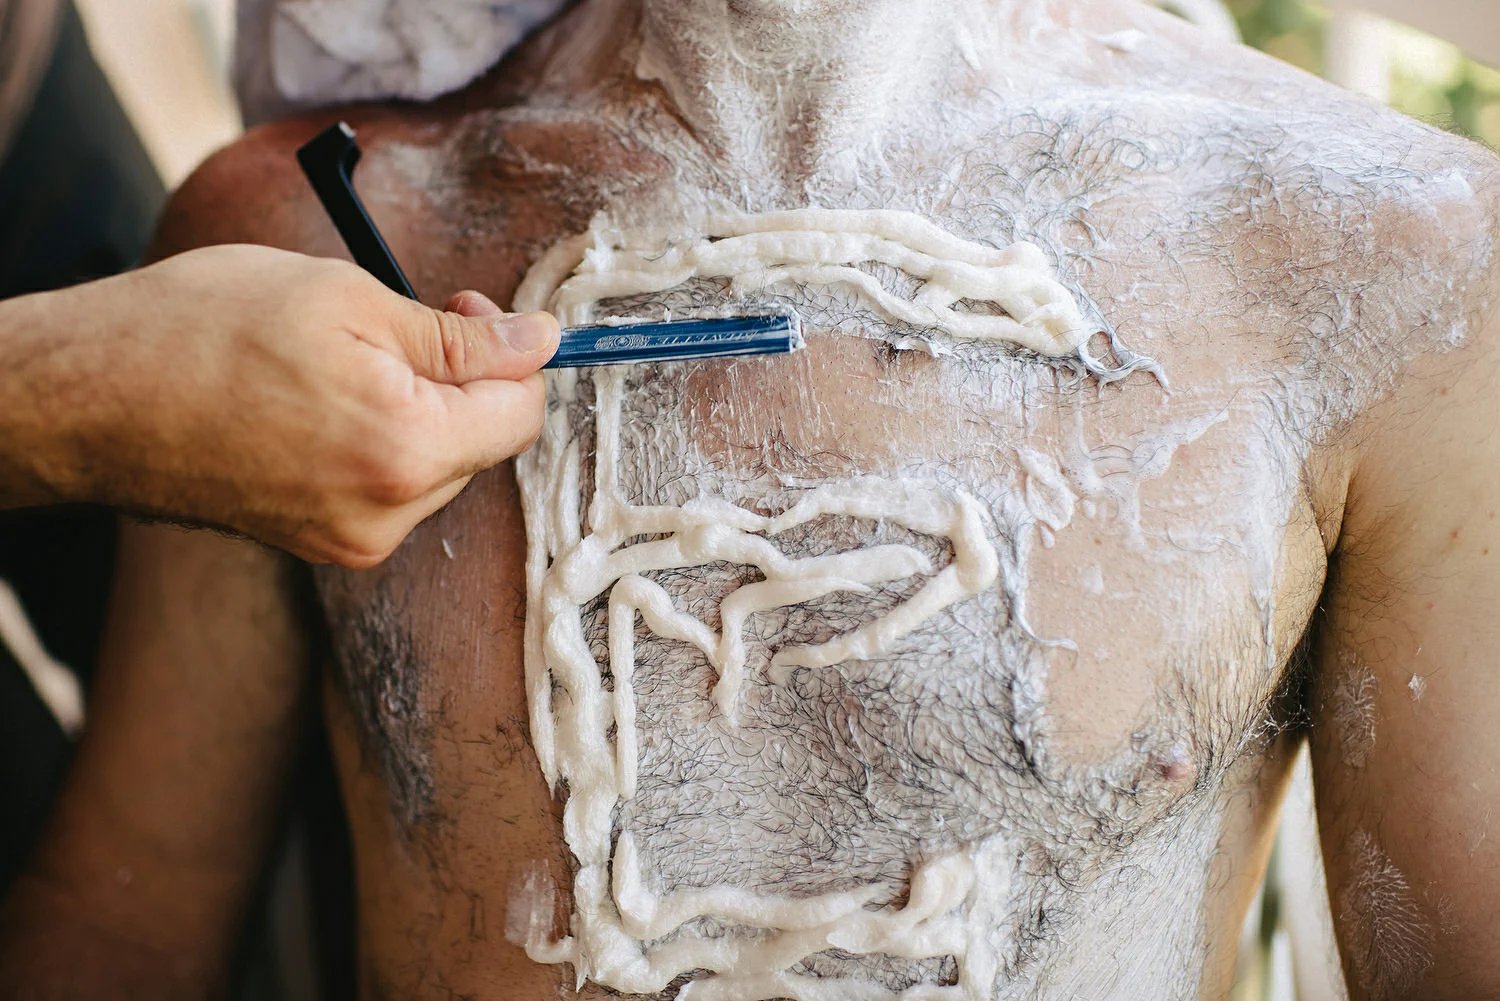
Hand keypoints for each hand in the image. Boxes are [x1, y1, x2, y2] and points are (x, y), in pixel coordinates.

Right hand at [0, 244, 558, 566]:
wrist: (89, 398)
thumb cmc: (203, 329)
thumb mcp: (349, 299)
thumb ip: (460, 338)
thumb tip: (542, 344)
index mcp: (406, 450)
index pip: (522, 415)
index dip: (510, 356)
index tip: (467, 311)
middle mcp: (387, 515)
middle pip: (481, 444)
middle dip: (462, 383)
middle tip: (402, 325)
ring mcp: (350, 541)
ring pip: (436, 469)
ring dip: (418, 413)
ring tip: (342, 366)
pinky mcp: (319, 546)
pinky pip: (388, 491)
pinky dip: (377, 444)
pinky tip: (321, 406)